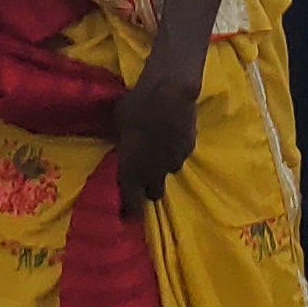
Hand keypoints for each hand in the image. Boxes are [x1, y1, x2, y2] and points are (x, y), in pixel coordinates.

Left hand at [109, 59, 202, 219]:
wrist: (169, 93)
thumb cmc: (135, 106)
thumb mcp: (118, 124)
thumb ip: (121, 142)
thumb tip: (122, 145)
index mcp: (131, 170)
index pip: (131, 203)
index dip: (130, 210)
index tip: (128, 213)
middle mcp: (154, 173)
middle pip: (154, 193)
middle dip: (149, 186)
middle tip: (144, 173)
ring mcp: (174, 162)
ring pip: (168, 172)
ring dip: (163, 164)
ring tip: (159, 145)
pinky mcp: (189, 149)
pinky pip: (179, 155)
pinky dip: (175, 148)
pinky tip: (171, 132)